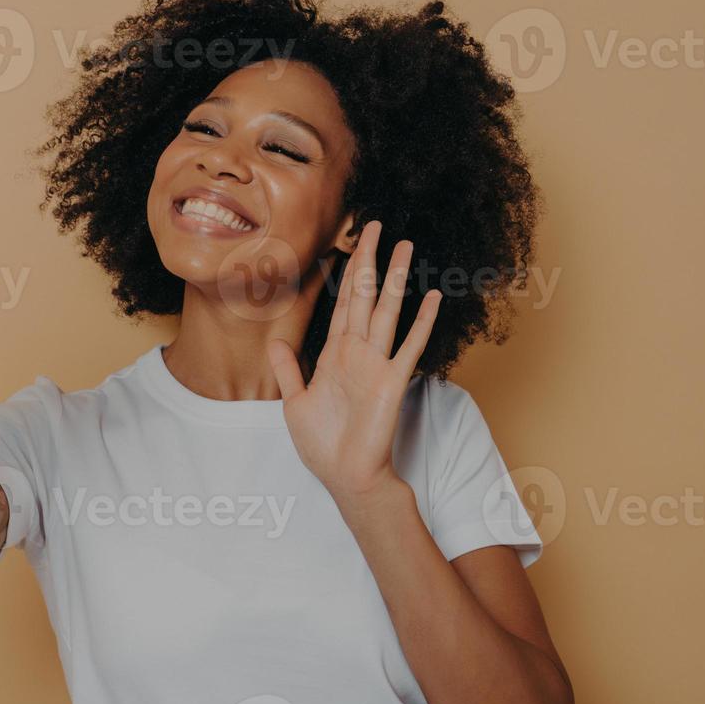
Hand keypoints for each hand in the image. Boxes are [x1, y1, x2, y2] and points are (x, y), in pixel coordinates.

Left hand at [267, 220, 441, 506]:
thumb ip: (288, 371)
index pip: (342, 303)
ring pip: (386, 311)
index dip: (345, 273)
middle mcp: (357, 353)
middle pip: (364, 296)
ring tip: (406, 246)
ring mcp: (377, 364)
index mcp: (334, 354)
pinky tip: (431, 297)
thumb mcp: (294, 403)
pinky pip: (408, 346)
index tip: (351, 244)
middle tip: (375, 226)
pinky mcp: (391, 382)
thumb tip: (273, 343)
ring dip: (395, 279)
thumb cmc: (323, 445)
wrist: (345, 477)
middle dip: (368, 261)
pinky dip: (420, 321)